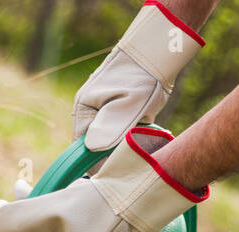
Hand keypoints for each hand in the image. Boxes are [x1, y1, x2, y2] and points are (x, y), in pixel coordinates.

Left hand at [0, 127, 207, 231]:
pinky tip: (41, 184)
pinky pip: (61, 213)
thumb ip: (17, 217)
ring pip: (45, 227)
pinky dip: (47, 200)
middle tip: (0, 212)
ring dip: (29, 209)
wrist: (147, 187)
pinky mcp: (91, 215)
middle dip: (15, 230)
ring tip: (17, 188)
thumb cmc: (104, 207)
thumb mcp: (53, 211)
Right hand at [73, 1, 204, 150]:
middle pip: (97, 148)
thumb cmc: (142, 77)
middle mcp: (89, 112)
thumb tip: (91, 149)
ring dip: (127, 144)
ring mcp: (103, 112)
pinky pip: (121, 134)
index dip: (98, 163)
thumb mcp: (128, 105)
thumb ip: (110, 128)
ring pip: (111, 142)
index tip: (118, 170)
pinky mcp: (117, 112)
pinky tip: (148, 128)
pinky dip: (134, 135)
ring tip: (146, 136)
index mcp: (83, 109)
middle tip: (137, 150)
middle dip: (116, 153)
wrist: (156, 54)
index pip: (83, 149)